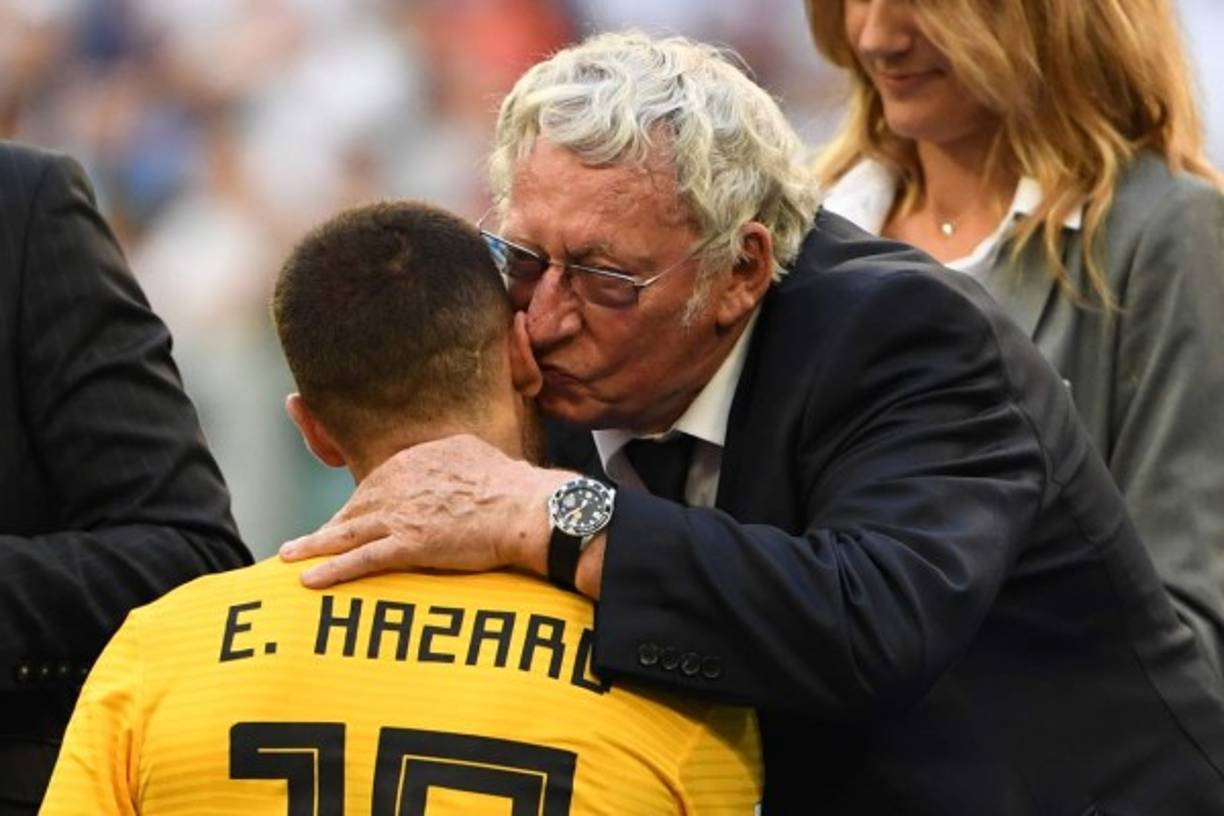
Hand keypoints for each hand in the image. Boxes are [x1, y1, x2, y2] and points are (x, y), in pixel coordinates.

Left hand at [279, 434, 571, 587]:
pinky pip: (360, 560)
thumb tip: (442, 455)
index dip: (358, 505)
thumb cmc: (510, 484)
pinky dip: (331, 570)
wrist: (525, 509)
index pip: (375, 484)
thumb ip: (445, 455)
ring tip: (289, 556)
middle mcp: (398, 483)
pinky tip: (308, 579)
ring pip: (346, 532)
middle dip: (329, 525)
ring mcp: (401, 515)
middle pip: (354, 507)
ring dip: (314, 545)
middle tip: (305, 542)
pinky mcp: (408, 545)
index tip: (346, 519)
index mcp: (412, 460)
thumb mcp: (471, 452)